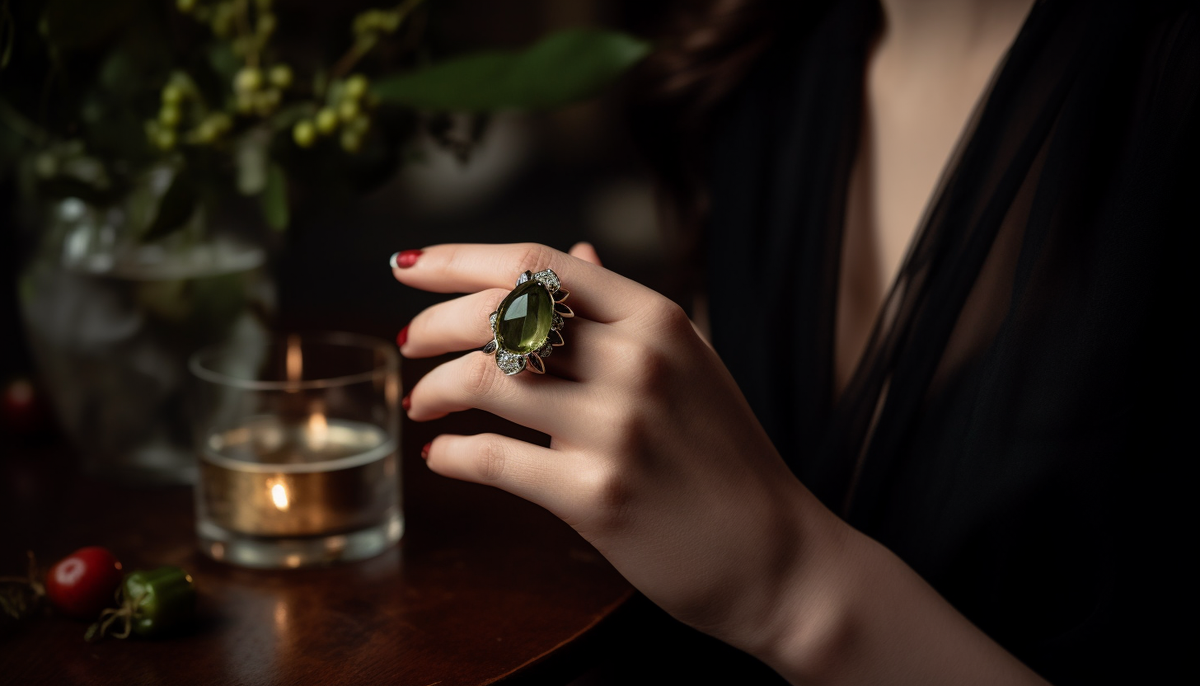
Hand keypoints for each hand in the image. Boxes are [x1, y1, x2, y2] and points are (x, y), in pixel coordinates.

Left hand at [393, 242, 836, 653]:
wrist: (776, 557)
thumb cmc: (725, 458)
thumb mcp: (689, 365)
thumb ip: (623, 311)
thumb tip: (575, 250)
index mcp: (658, 320)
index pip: (537, 264)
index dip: (457, 259)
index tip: (406, 265)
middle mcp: (638, 362)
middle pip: (501, 312)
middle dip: (433, 322)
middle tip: (408, 342)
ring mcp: (618, 429)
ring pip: (486, 380)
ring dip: (433, 387)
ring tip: (421, 402)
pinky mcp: (596, 496)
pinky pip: (492, 459)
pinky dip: (451, 454)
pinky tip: (443, 455)